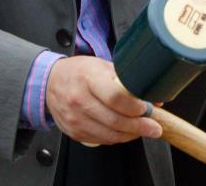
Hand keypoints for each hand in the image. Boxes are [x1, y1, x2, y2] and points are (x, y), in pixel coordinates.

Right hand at [45, 56, 161, 144]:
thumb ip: (127, 81)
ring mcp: (75, 118)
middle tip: (154, 128)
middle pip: (114, 120)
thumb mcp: (103, 66)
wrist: (50, 82)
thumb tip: (153, 97)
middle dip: (139, 126)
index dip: (134, 107)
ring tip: (143, 130)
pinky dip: (117, 138)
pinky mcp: (73, 131)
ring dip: (130, 135)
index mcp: (88, 78)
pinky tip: (126, 132)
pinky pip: (100, 140)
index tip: (146, 109)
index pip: (115, 97)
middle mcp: (79, 99)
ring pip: (108, 134)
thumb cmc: (79, 72)